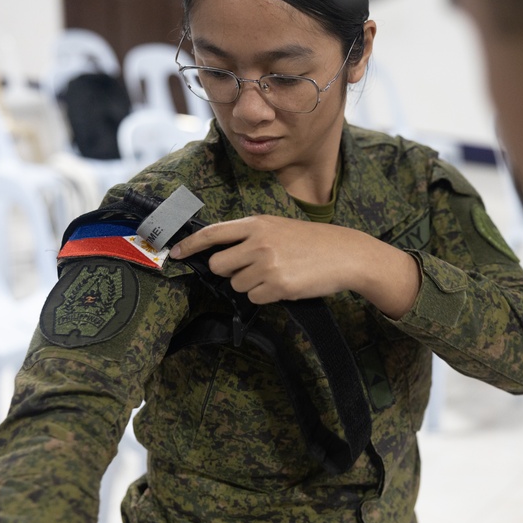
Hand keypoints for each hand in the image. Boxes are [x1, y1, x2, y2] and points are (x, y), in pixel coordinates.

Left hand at [170, 215, 420, 316]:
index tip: (177, 253)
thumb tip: (221, 254)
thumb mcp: (279, 228)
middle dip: (230, 271)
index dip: (191, 245)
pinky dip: (266, 296)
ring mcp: (267, 264)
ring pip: (237, 284)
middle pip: (220, 264)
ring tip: (277, 274)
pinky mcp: (277, 285)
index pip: (213, 233)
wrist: (345, 254)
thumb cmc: (312, 242)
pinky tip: (285, 285)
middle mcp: (258, 241)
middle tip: (252, 269)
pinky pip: (254, 298)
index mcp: (257, 224)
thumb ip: (250, 235)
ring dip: (252, 285)